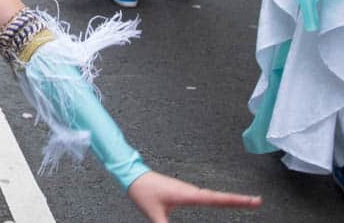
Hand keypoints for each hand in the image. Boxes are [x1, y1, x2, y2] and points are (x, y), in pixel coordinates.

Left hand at [126, 171, 259, 221]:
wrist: (132, 175)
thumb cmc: (142, 191)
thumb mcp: (154, 214)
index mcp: (187, 194)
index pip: (216, 199)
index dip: (236, 200)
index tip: (254, 200)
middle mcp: (191, 190)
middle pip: (219, 197)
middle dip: (239, 200)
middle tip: (258, 201)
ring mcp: (188, 190)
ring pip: (213, 196)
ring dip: (229, 199)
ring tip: (247, 202)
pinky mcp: (184, 191)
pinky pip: (205, 196)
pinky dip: (217, 199)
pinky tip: (220, 202)